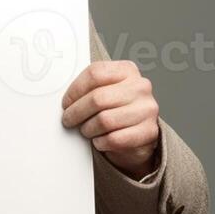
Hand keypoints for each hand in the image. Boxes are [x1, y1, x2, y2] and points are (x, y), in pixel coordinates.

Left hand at [60, 60, 159, 180]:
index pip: (95, 73)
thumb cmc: (116, 110)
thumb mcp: (105, 91)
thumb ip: (89, 89)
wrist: (138, 135)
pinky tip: (99, 140)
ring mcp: (147, 109)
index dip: (75, 90)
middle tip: (68, 120)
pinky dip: (101, 142)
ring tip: (86, 130)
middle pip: (97, 98)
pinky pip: (115, 139)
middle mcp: (140, 87)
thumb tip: (65, 101)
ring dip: (88, 129)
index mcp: (127, 70)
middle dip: (76, 112)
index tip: (66, 102)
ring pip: (104, 120)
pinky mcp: (149, 131)